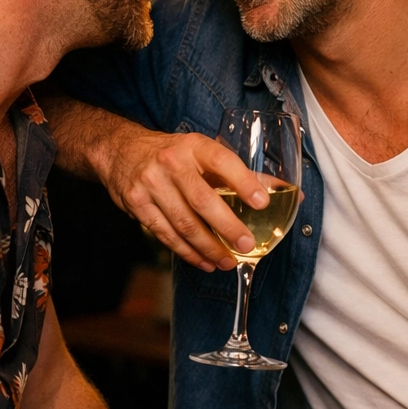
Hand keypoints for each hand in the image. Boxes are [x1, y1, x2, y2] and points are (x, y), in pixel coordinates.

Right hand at [99, 127, 268, 270]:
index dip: (243, 181)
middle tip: (247, 245)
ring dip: (209, 248)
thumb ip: (243, 173)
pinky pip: (166, 235)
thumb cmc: (175, 154)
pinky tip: (204, 261)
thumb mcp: (204, 153)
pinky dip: (187, 252)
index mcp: (194, 146)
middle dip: (227, 227)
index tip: (262, 202)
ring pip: (184, 224)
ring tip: (228, 262)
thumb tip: (286, 191)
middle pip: (202, 200)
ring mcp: (151, 184)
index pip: (222, 161)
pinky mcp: (137, 205)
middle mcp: (171, 162)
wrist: (121, 151)